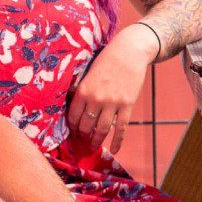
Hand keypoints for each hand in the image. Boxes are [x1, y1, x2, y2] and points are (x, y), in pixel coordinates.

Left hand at [68, 23, 156, 153]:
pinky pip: (121, 128)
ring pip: (102, 130)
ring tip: (94, 146)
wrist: (129, 52)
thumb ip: (80, 89)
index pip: (73, 116)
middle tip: (83, 140)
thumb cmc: (107, 60)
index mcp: (83, 90)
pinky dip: (117, 141)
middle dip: (83, 136)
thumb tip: (73, 104)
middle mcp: (96, 99)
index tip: (73, 131)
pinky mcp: (127, 105)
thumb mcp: (88, 72)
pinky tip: (114, 149)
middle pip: (86, 126)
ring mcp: (113, 103)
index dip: (72, 127)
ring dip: (97, 140)